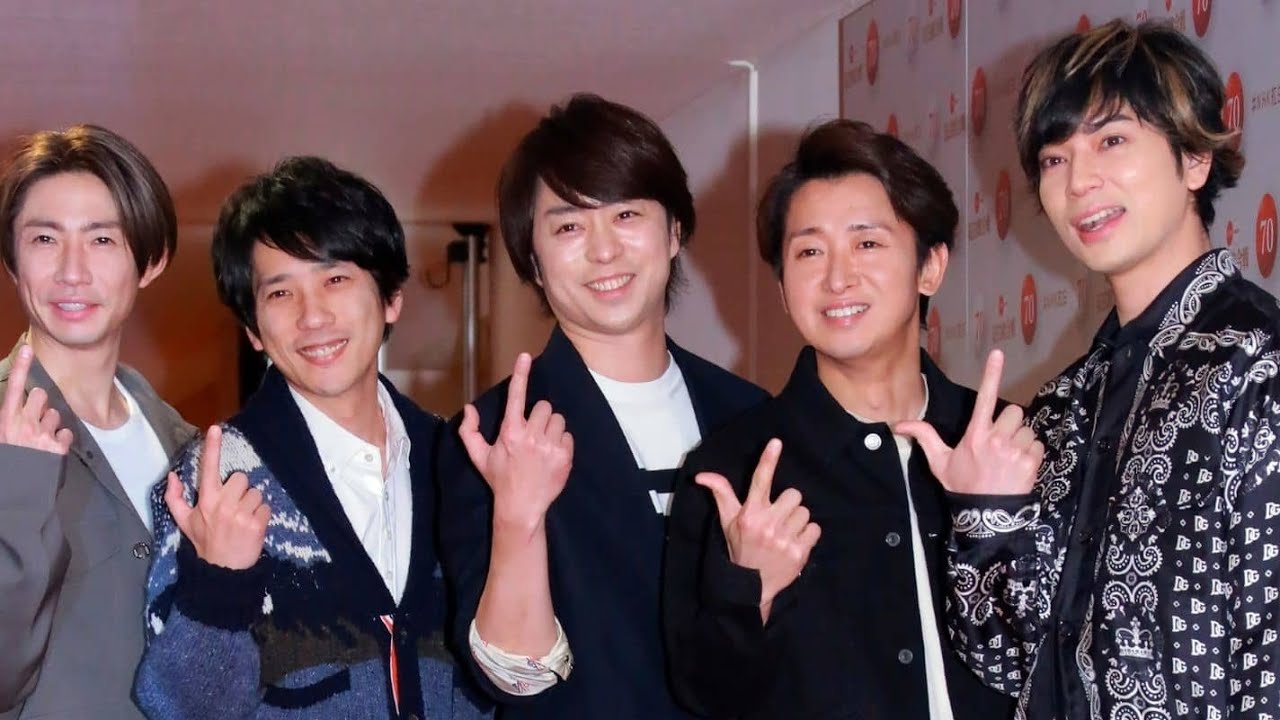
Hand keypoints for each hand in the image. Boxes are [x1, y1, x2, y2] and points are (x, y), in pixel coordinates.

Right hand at [0, 345, 72, 454]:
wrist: (17, 493)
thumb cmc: (10, 462)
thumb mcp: (3, 438)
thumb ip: (11, 418)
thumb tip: (20, 403)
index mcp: (5, 421)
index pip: (13, 388)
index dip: (20, 368)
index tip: (27, 349)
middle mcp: (23, 425)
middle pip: (41, 395)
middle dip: (41, 403)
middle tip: (35, 420)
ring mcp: (41, 436)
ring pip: (56, 414)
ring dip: (51, 424)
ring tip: (40, 441)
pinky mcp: (57, 448)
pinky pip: (67, 433)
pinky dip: (62, 441)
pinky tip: (51, 451)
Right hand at [164, 425, 269, 569]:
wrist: (223, 571)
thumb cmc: (205, 542)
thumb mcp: (185, 521)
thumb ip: (175, 498)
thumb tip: (173, 475)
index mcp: (206, 500)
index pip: (208, 468)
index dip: (212, 447)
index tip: (215, 428)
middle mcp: (222, 504)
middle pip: (241, 478)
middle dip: (240, 491)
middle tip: (234, 508)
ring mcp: (240, 514)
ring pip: (256, 492)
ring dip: (253, 504)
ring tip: (243, 520)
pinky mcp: (257, 524)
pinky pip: (266, 507)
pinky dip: (263, 516)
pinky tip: (252, 527)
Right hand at [459, 352, 572, 527]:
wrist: (522, 506)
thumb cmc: (500, 479)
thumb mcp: (480, 457)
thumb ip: (470, 432)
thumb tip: (469, 409)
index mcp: (510, 432)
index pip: (516, 396)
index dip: (520, 374)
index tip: (525, 355)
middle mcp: (531, 436)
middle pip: (544, 406)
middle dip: (539, 417)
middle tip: (532, 434)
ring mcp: (550, 446)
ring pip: (558, 419)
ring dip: (551, 428)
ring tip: (542, 446)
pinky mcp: (564, 456)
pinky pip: (568, 435)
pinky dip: (561, 442)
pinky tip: (551, 456)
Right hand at [696, 438, 820, 615]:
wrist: (751, 588)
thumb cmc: (740, 548)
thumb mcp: (727, 522)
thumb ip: (720, 494)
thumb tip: (701, 475)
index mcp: (749, 514)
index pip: (759, 481)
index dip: (768, 460)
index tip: (776, 442)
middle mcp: (766, 524)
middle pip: (794, 495)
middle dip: (788, 505)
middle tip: (778, 519)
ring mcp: (784, 539)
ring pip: (805, 512)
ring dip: (798, 521)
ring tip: (785, 533)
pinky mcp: (799, 552)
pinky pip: (814, 529)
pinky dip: (808, 535)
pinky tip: (794, 543)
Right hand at [895, 349, 1041, 494]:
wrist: (984, 516)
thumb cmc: (962, 486)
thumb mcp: (940, 462)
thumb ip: (925, 438)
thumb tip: (899, 425)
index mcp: (975, 434)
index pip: (984, 397)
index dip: (991, 374)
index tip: (997, 353)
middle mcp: (995, 438)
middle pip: (1014, 412)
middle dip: (1010, 424)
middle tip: (1001, 442)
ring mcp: (1014, 450)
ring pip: (1027, 430)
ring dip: (1022, 441)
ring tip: (1010, 459)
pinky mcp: (1030, 462)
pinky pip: (1037, 445)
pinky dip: (1032, 454)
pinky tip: (1020, 467)